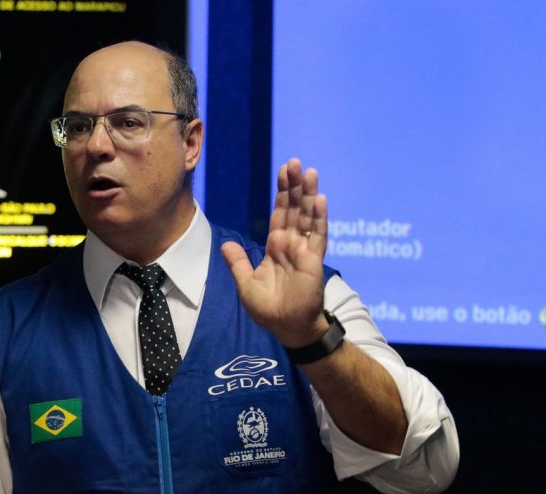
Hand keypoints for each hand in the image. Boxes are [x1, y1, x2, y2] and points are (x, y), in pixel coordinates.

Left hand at [221, 158, 328, 347]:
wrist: (286, 327)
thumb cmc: (268, 309)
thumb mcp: (245, 284)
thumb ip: (238, 263)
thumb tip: (225, 245)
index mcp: (275, 246)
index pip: (279, 213)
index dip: (281, 193)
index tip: (283, 171)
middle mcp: (291, 244)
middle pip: (294, 208)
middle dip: (294, 186)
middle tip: (294, 163)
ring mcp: (304, 250)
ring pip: (307, 216)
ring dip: (308, 194)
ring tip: (309, 172)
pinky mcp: (314, 260)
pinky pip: (318, 235)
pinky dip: (319, 217)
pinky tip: (319, 199)